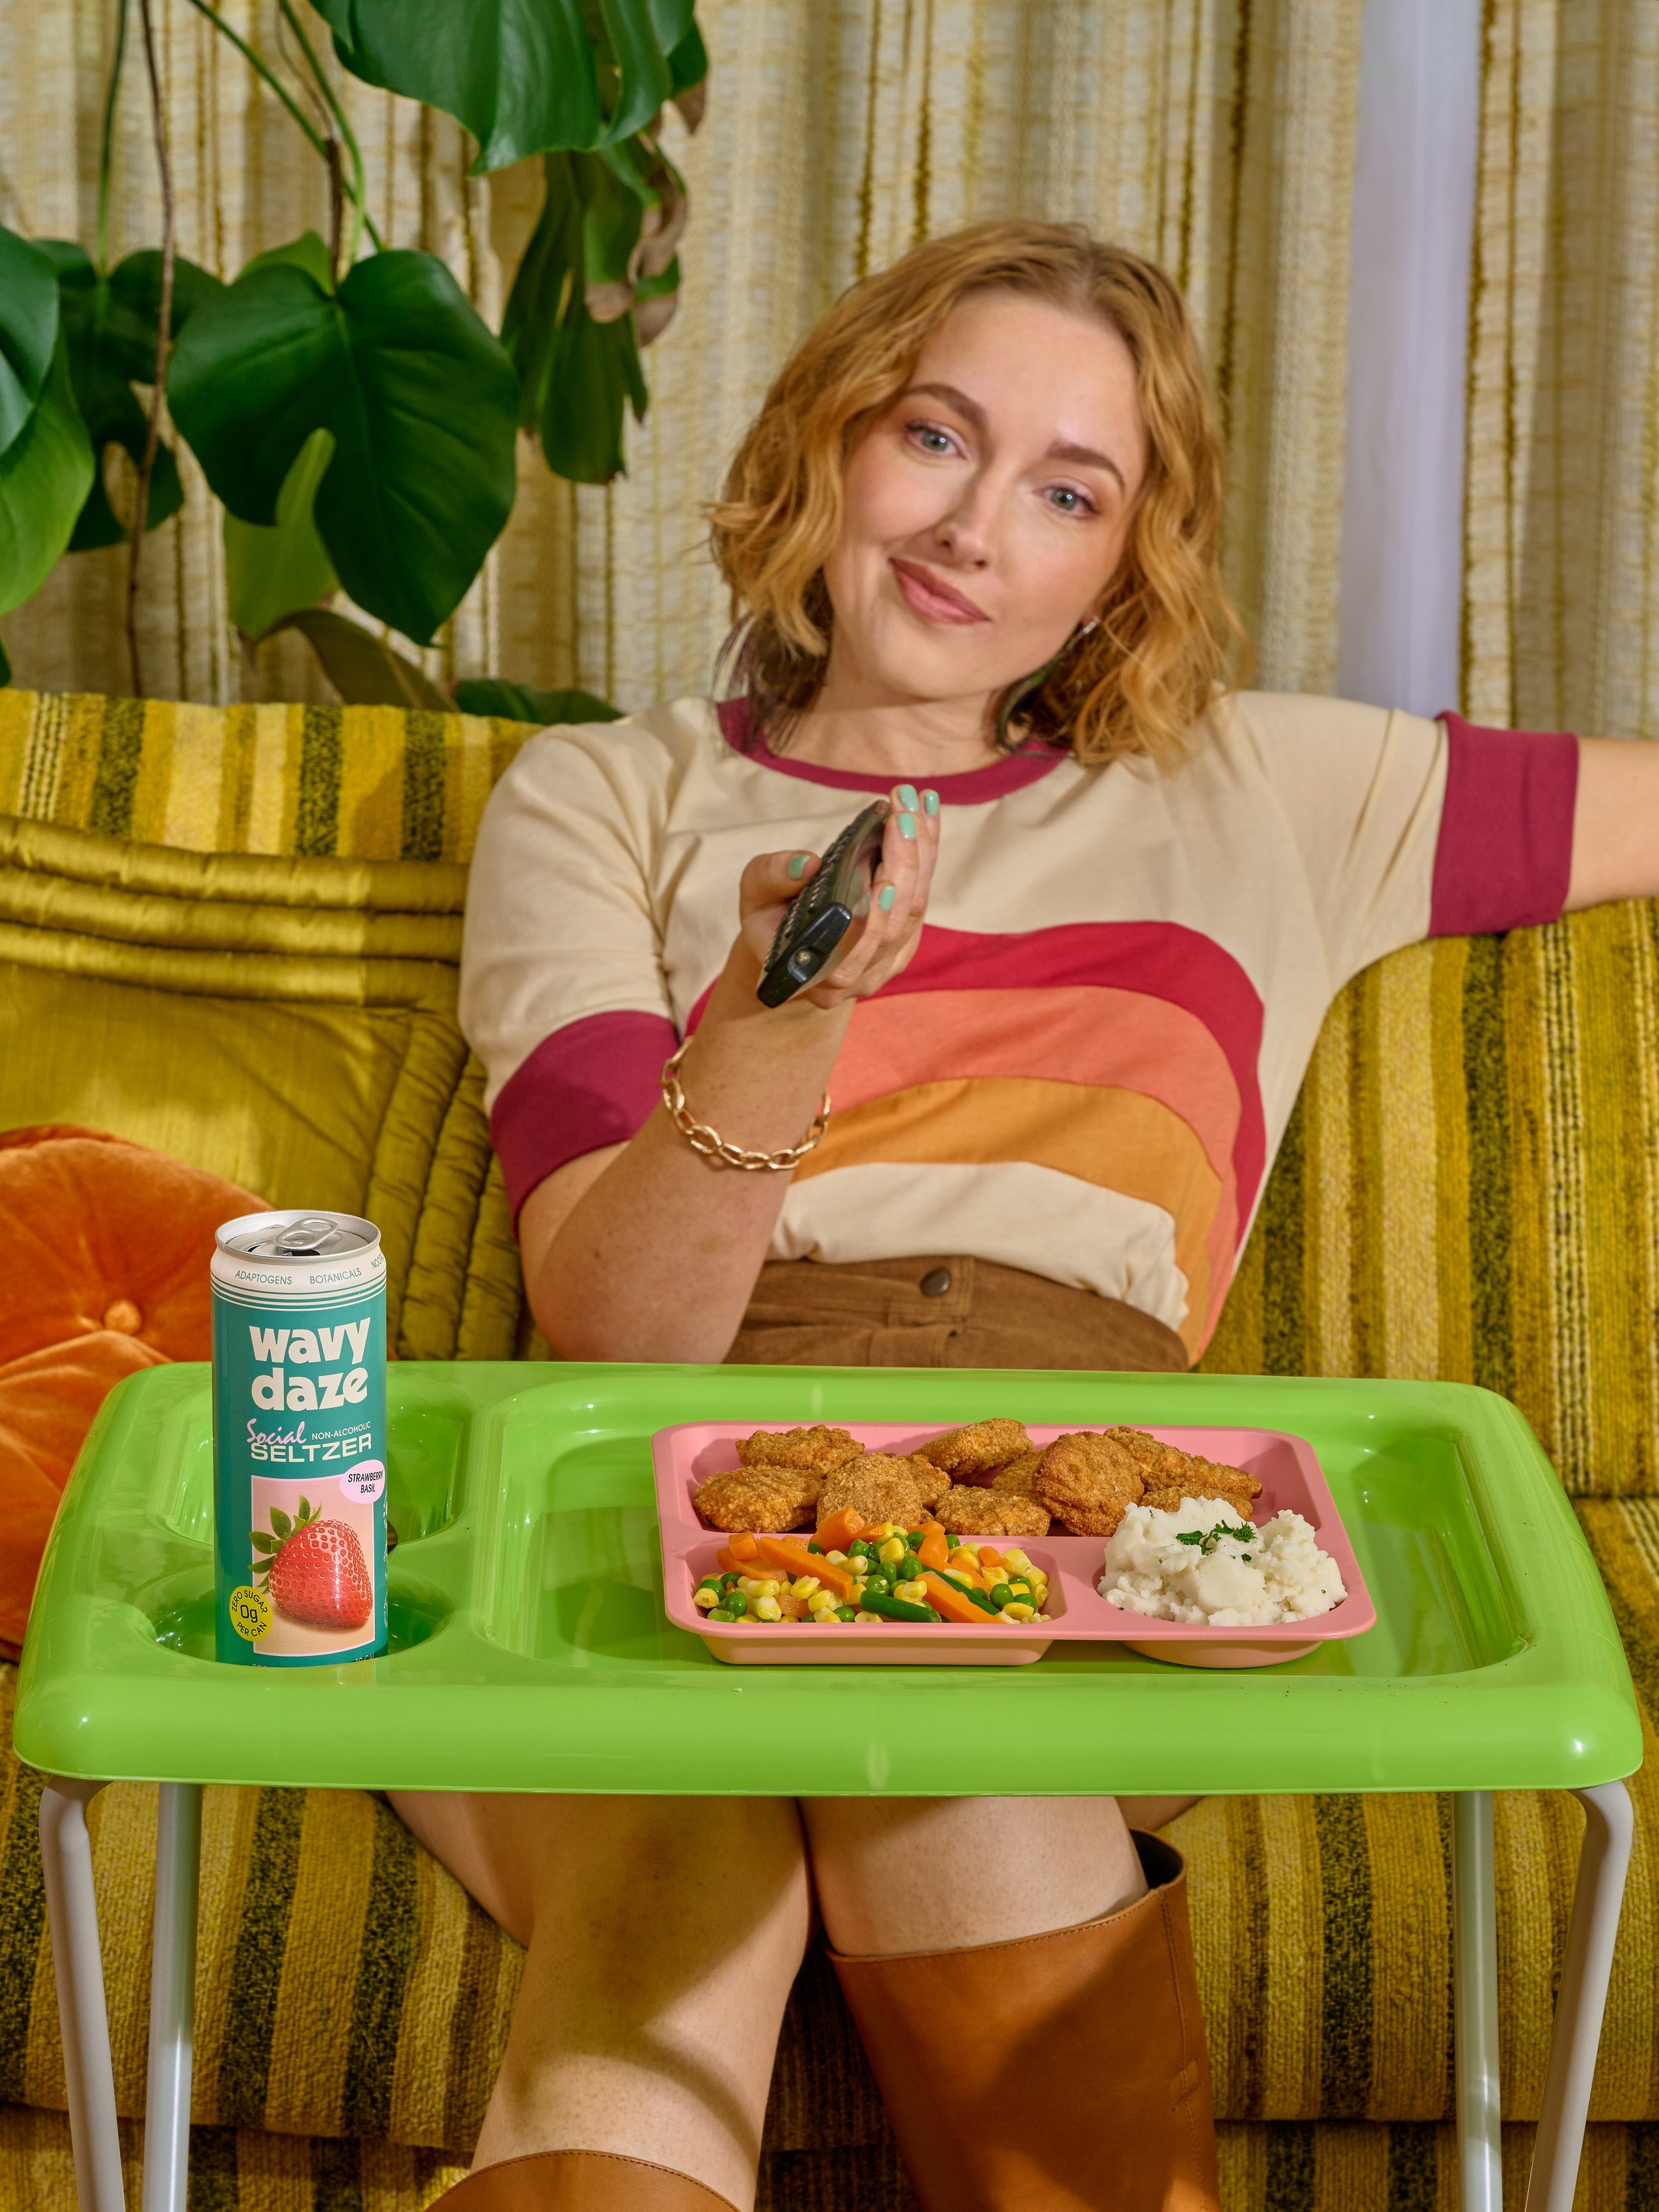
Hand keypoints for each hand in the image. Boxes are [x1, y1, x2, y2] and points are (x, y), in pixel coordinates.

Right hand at [737, 784, 941, 1008]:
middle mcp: (854, 978)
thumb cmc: (769, 917)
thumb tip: (806, 863)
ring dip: (922, 852)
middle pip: (894, 924)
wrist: (792, 945)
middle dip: (902, 864)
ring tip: (918, 804)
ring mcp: (884, 966)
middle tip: (902, 813)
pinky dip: (927, 855)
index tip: (882, 878)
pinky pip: (922, 898)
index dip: (871, 920)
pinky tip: (926, 816)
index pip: (851, 953)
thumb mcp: (756, 893)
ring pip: (915, 909)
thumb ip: (772, 877)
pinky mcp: (904, 946)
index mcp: (812, 974)